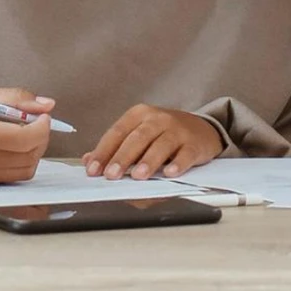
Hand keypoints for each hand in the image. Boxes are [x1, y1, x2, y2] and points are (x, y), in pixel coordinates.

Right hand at [0, 86, 53, 182]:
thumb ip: (16, 99)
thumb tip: (47, 105)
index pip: (27, 138)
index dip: (43, 126)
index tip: (43, 116)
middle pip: (29, 157)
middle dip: (41, 139)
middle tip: (36, 123)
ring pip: (23, 171)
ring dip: (32, 153)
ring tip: (23, 134)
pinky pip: (8, 177)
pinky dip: (17, 163)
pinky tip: (10, 147)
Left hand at [86, 105, 224, 179]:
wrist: (202, 129)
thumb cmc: (165, 135)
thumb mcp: (139, 135)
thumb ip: (115, 148)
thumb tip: (88, 161)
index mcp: (139, 115)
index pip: (117, 132)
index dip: (104, 151)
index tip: (93, 169)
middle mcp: (158, 119)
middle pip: (138, 137)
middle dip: (123, 157)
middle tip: (112, 175)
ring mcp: (178, 130)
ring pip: (161, 144)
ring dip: (149, 160)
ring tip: (138, 176)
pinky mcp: (195, 143)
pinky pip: (186, 153)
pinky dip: (178, 163)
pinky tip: (170, 173)